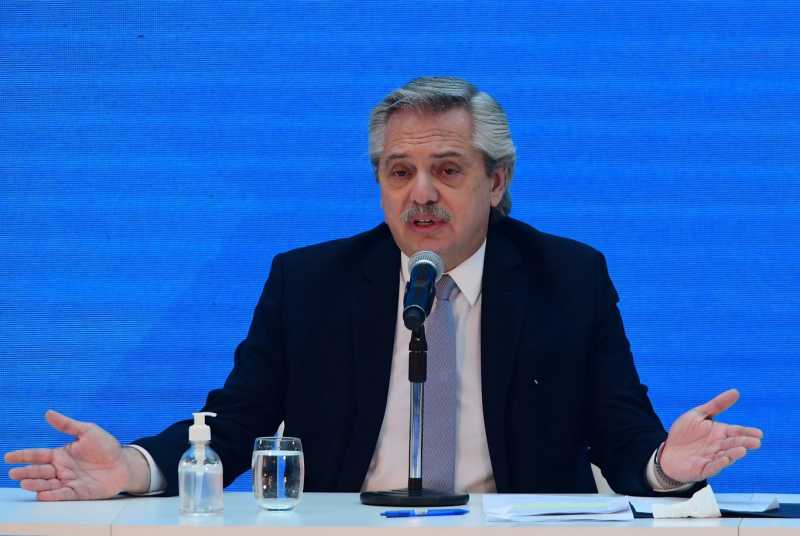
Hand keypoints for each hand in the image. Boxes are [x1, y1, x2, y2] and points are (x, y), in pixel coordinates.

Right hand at [4, 410, 148, 500]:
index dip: (23, 456)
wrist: (124, 463)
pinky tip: (42, 494)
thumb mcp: (87, 431)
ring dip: (36, 484)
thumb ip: (67, 425)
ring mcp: (68, 481)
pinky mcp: (78, 492)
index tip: (8, 457)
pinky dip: (52, 495)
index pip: (38, 455)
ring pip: (47, 484)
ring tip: (24, 482)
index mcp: (61, 455)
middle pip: (40, 471)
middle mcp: (61, 469)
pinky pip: (62, 494)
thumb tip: (48, 413)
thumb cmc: (106, 446)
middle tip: (14, 472)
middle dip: (26, 472)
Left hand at [660, 389, 762, 482]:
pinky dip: (719, 463)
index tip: (759, 433)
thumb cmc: (685, 433)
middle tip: (756, 442)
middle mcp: (718, 446)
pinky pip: (712, 467)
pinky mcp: (702, 469)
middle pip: (733, 444)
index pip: (736, 431)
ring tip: (742, 450)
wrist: (668, 452)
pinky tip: (725, 459)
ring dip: (733, 453)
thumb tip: (736, 391)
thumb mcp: (698, 414)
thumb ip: (717, 405)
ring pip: (725, 456)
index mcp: (719, 433)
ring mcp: (711, 458)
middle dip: (744, 443)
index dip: (747, 432)